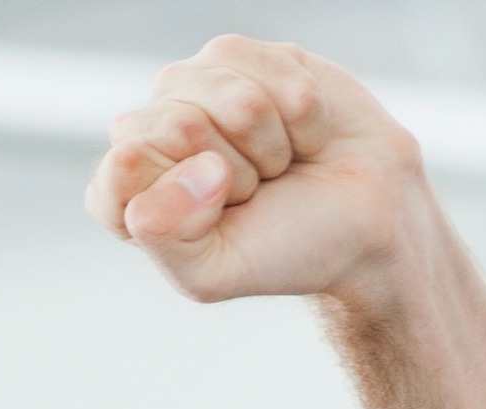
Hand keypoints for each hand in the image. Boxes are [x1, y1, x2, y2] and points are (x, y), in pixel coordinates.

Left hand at [83, 37, 435, 310]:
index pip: (120, 171)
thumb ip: (163, 237)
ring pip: (232, 98)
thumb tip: (153, 161)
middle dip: (236, 171)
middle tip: (255, 191)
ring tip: (278, 163)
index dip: (180, 196)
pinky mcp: (242, 56)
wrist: (365, 217)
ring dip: (271, 142)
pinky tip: (301, 131)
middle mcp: (150, 132)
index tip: (217, 217)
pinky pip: (274, 70)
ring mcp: (193, 87)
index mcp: (125, 193)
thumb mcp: (213, 273)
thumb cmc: (283, 248)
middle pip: (178, 127)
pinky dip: (302, 111)